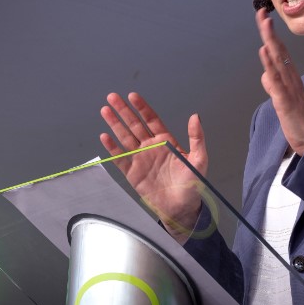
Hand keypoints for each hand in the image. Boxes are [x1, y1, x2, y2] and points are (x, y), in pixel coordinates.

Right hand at [100, 92, 206, 241]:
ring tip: (105, 111)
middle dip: (123, 111)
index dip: (142, 107)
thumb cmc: (192, 185)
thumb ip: (197, 137)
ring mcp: (140, 159)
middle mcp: (151, 147)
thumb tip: (195, 116)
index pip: (151, 119)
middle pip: (134, 124)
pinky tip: (105, 137)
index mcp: (166, 141)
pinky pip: (120, 158)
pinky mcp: (132, 173)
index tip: (133, 96)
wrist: (181, 208)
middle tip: (112, 97)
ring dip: (115, 124)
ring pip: (125, 137)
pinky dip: (112, 148)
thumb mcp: (199, 160)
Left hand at [256, 9, 303, 154]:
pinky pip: (277, 82)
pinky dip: (270, 67)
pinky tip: (264, 55)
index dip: (270, 35)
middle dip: (269, 32)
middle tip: (262, 13)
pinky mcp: (285, 102)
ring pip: (277, 61)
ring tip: (265, 25)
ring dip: (271, 42)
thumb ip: (274, 87)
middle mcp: (290, 79)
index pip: (278, 52)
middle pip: (278, 51)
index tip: (263, 18)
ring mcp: (289, 89)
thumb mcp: (283, 101)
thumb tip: (265, 76)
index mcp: (289, 78)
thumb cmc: (298, 120)